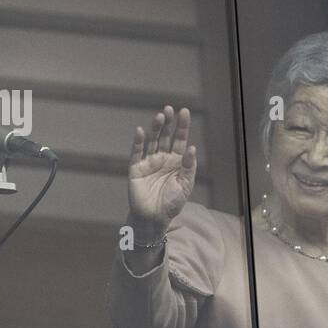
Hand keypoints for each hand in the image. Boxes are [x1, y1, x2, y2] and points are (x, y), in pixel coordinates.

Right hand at [127, 105, 197, 238]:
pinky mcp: (136, 168)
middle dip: (168, 123)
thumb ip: (189, 166)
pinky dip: (138, 142)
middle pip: (166, 136)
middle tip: (170, 109)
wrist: (154, 218)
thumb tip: (192, 147)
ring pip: (152, 141)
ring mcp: (149, 161)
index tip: (185, 112)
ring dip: (155, 129)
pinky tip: (140, 131)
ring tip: (160, 117)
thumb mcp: (185, 185)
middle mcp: (162, 157)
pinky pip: (136, 152)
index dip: (182, 126)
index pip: (180, 139)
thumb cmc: (171, 203)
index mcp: (177, 161)